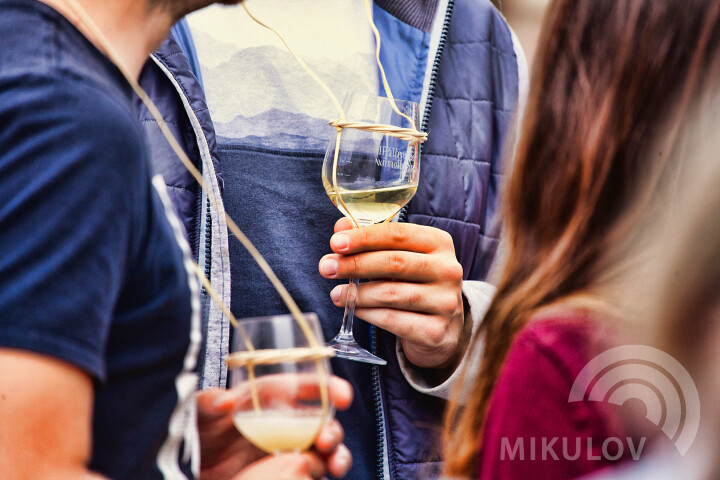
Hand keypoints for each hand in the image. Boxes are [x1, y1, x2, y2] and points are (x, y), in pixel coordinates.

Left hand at [198, 376, 352, 479]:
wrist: (195, 468)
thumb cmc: (200, 433)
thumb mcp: (198, 414)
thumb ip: (207, 404)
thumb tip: (222, 401)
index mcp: (270, 398)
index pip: (305, 387)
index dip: (328, 388)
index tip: (343, 395)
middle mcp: (286, 422)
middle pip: (322, 422)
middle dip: (332, 430)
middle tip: (325, 441)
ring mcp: (288, 450)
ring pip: (325, 451)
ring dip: (336, 456)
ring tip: (334, 465)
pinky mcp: (287, 473)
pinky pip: (313, 475)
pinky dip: (322, 476)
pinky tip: (320, 478)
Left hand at [319, 218, 465, 368]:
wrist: (443, 328)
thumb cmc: (414, 284)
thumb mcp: (398, 257)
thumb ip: (370, 240)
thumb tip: (341, 227)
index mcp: (439, 243)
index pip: (398, 233)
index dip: (364, 237)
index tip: (335, 243)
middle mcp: (448, 270)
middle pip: (394, 262)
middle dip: (355, 264)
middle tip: (326, 268)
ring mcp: (445, 302)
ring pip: (391, 293)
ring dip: (356, 293)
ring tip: (336, 294)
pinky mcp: (436, 331)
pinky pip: (392, 320)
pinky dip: (368, 313)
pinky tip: (354, 310)